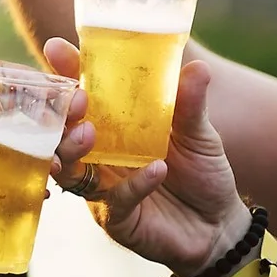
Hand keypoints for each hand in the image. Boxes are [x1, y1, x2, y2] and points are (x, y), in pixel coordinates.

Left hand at [0, 71, 91, 253]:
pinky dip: (32, 180)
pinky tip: (48, 190)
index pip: (1, 82)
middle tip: (82, 128)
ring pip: (22, 146)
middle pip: (21, 115)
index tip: (69, 90)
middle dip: (54, 120)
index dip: (37, 83)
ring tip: (66, 162)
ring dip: (49, 151)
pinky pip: (12, 176)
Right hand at [44, 37, 250, 276]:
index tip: (57, 49)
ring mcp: (101, 188)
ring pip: (68, 168)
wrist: (219, 227)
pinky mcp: (115, 219)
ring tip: (91, 133)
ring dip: (73, 148)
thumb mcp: (199, 134)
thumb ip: (190, 104)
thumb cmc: (202, 174)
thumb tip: (199, 68)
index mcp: (111, 126)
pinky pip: (114, 201)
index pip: (79, 96)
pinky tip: (156, 169)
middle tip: (76, 100)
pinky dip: (134, 184)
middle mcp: (97, 155)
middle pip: (58, 132)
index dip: (66, 73)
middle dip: (58, 114)